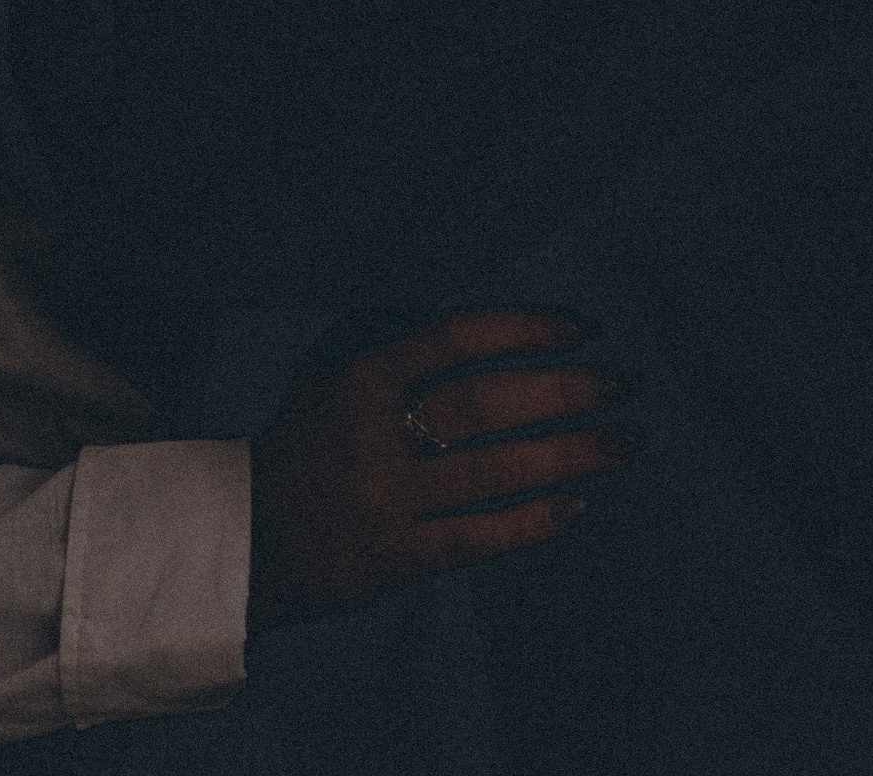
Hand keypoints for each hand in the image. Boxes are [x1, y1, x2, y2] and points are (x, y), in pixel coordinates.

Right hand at [248, 309, 637, 633]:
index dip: (523, 327)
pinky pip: (477, 538)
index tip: (580, 327)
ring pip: (494, 473)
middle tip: (622, 385)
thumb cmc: (304, 438)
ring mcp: (390, 500)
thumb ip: (385, 329)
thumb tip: (456, 313)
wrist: (247, 535)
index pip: (456, 337)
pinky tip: (576, 506)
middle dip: (564, 391)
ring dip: (568, 455)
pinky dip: (530, 523)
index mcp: (362, 374)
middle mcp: (378, 433)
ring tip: (624, 443)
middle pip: (486, 404)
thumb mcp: (326, 367)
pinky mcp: (398, 558)